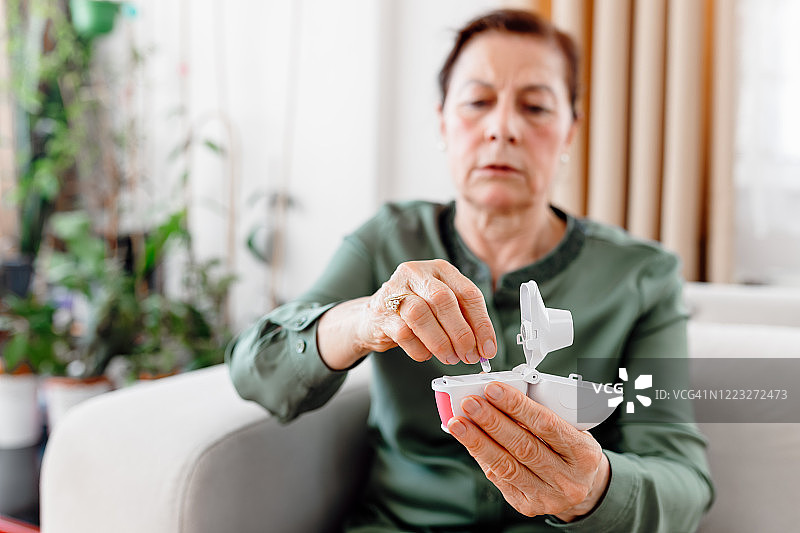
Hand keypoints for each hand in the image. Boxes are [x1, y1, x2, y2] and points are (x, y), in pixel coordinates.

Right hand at [359, 259, 496, 365]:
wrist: (374, 317)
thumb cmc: (416, 310)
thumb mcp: (442, 307)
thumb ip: (463, 320)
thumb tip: (484, 348)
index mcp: (440, 269)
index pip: (468, 293)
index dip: (481, 324)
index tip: (488, 348)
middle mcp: (417, 273)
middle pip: (444, 300)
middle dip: (461, 333)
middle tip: (470, 356)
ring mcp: (395, 290)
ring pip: (421, 314)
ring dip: (440, 343)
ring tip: (450, 358)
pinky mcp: (381, 312)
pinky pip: (403, 333)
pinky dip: (420, 349)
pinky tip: (426, 354)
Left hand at [447, 382, 609, 520]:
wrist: (581, 486)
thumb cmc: (572, 450)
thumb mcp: (572, 428)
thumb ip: (541, 412)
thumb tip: (501, 395)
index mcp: (582, 453)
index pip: (545, 424)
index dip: (516, 405)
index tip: (493, 390)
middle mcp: (567, 479)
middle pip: (522, 446)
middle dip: (491, 422)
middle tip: (471, 403)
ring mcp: (547, 496)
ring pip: (506, 466)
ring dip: (478, 441)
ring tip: (460, 423)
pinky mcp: (527, 505)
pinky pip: (498, 478)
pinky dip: (481, 456)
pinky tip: (470, 441)